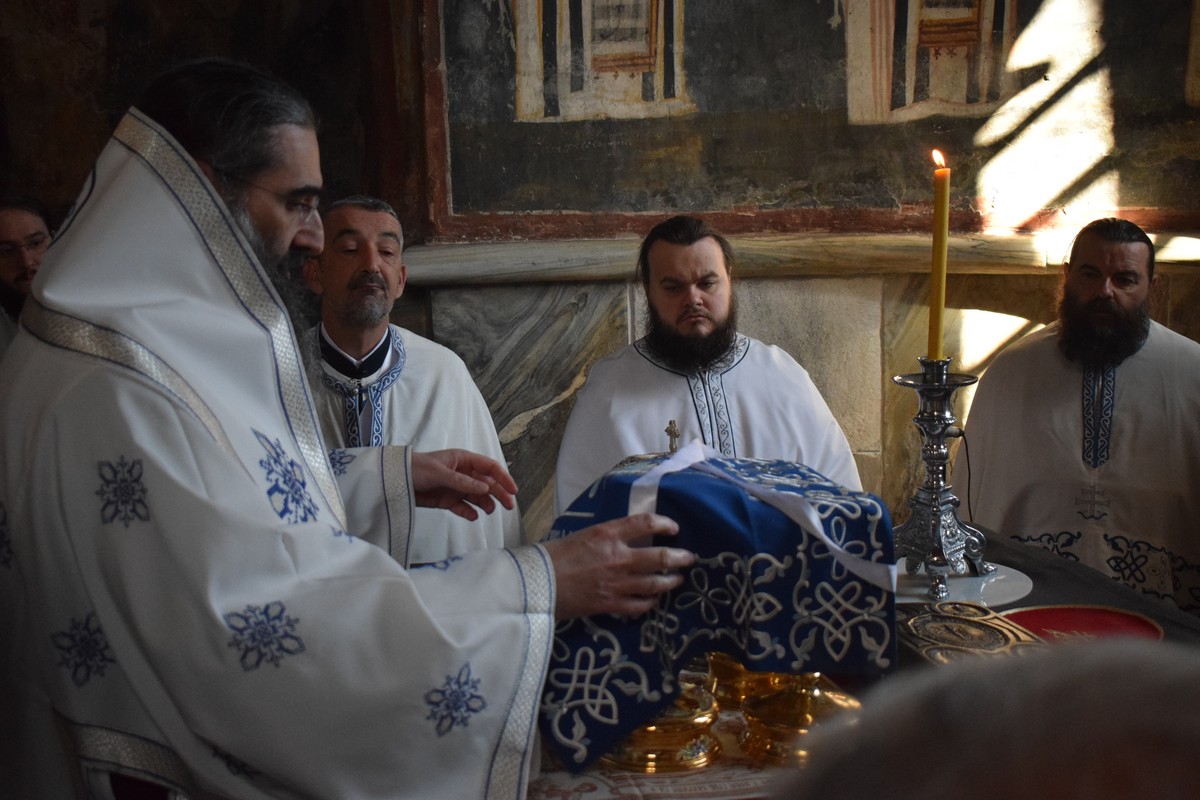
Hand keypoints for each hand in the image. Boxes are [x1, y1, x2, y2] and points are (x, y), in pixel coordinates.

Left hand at [410, 449, 517, 520]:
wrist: (394, 480)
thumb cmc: (416, 468)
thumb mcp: (440, 473)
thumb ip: (462, 481)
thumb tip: (485, 488)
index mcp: (463, 460)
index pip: (489, 467)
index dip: (503, 478)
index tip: (513, 490)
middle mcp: (463, 473)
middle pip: (487, 483)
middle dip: (499, 493)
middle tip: (509, 506)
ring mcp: (455, 487)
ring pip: (477, 496)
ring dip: (485, 504)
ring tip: (490, 512)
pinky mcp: (447, 500)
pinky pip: (463, 507)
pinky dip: (469, 512)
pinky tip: (473, 516)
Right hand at [541, 513, 694, 618]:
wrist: (536, 584)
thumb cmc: (554, 556)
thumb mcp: (583, 535)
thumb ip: (608, 536)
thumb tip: (627, 538)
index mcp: (607, 534)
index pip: (645, 523)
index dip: (664, 524)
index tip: (673, 527)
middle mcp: (617, 558)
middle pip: (661, 557)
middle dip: (681, 558)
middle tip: (689, 558)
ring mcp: (617, 584)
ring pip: (656, 583)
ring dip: (671, 581)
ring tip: (677, 579)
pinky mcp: (611, 605)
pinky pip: (641, 605)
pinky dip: (651, 602)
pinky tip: (654, 599)